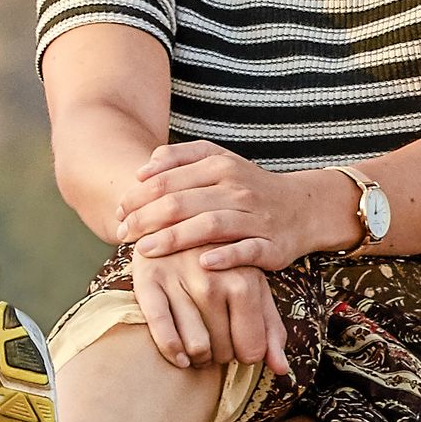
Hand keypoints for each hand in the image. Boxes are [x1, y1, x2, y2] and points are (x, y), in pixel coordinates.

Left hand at [116, 140, 340, 272]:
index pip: (169, 178)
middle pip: (183, 202)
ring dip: (175, 238)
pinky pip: (247, 250)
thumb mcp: (219, 161)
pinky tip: (203, 263)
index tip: (118, 212)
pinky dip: (226, 256)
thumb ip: (180, 158)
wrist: (303, 207)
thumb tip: (142, 170)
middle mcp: (237, 188)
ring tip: (145, 250)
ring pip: (210, 225)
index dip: (138, 196)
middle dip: (147, 219)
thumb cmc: (249, 186)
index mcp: (220, 165)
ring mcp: (256, 217)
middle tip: (122, 234)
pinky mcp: (272, 245)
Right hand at [126, 243, 285, 370]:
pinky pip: (161, 329)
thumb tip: (281, 369)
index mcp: (245, 280)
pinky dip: (172, 350)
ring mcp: (180, 280)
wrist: (177, 219)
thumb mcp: (254, 285)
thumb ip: (270, 327)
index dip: (245, 355)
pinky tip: (178, 356)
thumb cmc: (223, 263)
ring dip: (197, 357)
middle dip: (220, 355)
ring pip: (195, 347)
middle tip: (216, 341)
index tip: (239, 345)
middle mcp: (213, 280)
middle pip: (224, 351)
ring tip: (198, 344)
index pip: (251, 348)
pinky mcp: (148, 280)